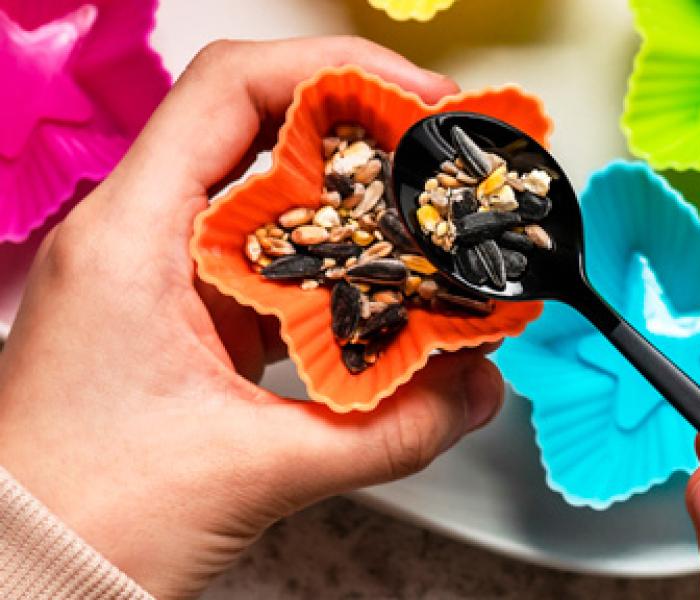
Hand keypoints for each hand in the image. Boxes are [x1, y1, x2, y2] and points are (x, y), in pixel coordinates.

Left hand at [0, 37, 503, 598]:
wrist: (18, 574)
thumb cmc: (85, 516)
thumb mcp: (256, 470)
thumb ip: (390, 430)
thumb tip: (476, 391)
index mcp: (130, 240)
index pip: (230, 90)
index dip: (334, 72)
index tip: (418, 99)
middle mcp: (136, 238)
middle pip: (258, 128)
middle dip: (358, 131)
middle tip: (437, 153)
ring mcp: (156, 274)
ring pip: (264, 194)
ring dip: (347, 198)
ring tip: (421, 215)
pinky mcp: (179, 315)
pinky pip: (265, 258)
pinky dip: (329, 262)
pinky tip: (378, 289)